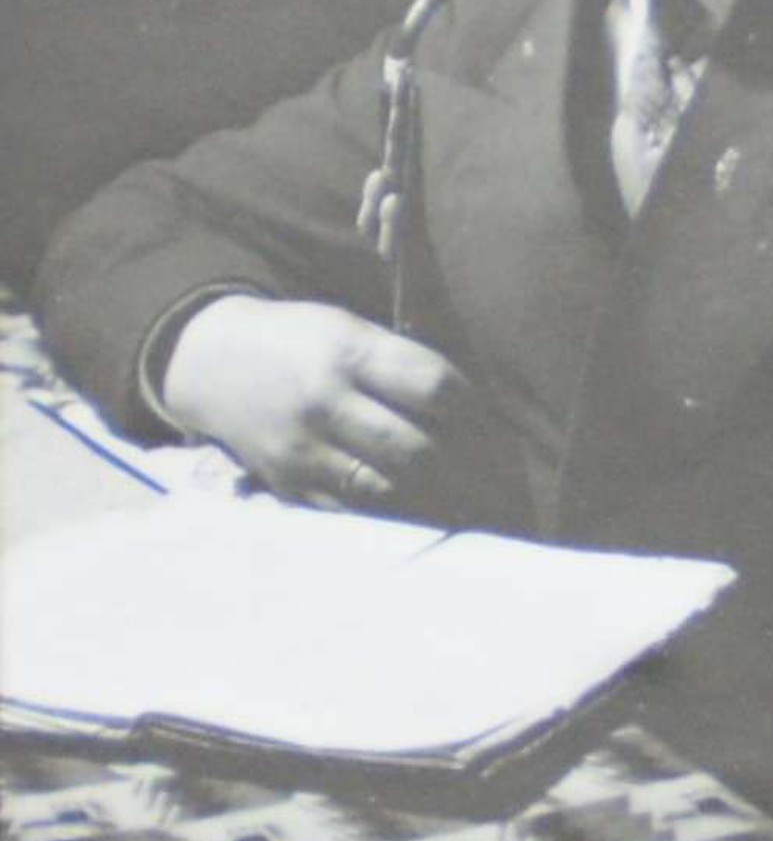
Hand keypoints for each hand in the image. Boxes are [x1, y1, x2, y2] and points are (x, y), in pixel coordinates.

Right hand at [161, 297, 478, 512]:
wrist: (212, 362)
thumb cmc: (299, 341)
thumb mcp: (348, 328)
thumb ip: (401, 362)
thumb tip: (467, 405)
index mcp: (348, 352)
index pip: (432, 386)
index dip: (472, 407)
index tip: (489, 419)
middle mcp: (325, 402)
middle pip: (416, 447)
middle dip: (463, 464)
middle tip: (492, 472)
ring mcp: (303, 449)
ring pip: (388, 489)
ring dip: (434, 496)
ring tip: (468, 499)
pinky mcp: (288, 485)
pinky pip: (352, 512)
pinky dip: (390, 513)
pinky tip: (418, 509)